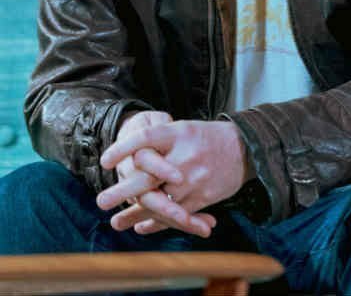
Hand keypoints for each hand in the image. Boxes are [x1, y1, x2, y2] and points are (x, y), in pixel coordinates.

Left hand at [97, 119, 249, 235]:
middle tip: (100, 201)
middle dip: (122, 191)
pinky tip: (142, 227)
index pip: (145, 139)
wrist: (243, 147)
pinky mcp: (201, 197)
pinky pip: (175, 214)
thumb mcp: (183, 129)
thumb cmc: (206, 137)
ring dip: (135, 214)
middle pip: (148, 174)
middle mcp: (184, 155)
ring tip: (116, 223)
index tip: (104, 160)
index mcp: (178, 133)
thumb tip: (130, 158)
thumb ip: (159, 141)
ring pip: (159, 200)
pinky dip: (157, 223)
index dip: (123, 148)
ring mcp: (193, 179)